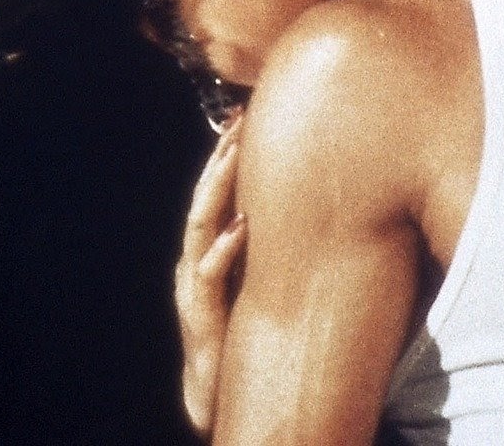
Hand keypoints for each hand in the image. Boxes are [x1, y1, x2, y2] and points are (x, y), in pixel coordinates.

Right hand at [179, 116, 247, 436]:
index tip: (242, 118)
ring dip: (217, 189)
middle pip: (204, 199)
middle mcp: (196, 259)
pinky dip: (225, 248)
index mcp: (209, 249)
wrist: (217, 385)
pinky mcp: (200, 313)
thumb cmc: (244, 327)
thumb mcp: (257, 277)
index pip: (215, 193)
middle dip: (220, 159)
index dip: (225, 156)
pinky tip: (241, 227)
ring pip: (199, 227)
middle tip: (237, 123)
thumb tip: (310, 206)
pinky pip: (210, 274)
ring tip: (232, 156)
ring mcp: (193, 285)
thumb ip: (268, 245)